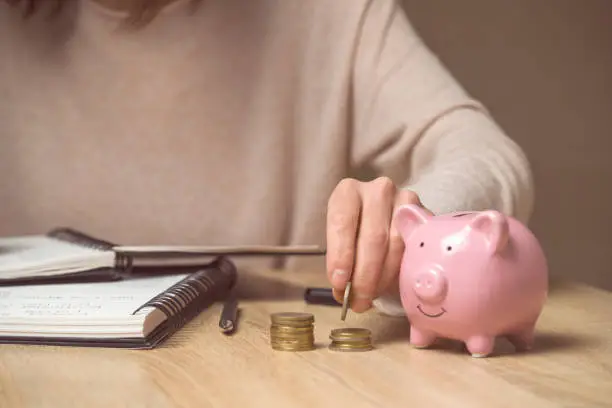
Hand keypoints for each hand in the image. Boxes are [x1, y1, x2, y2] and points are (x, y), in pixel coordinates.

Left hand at [326, 177, 429, 312]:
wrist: (385, 220)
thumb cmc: (356, 234)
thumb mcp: (342, 242)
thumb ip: (341, 263)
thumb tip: (343, 293)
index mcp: (348, 192)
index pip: (343, 222)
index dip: (341, 255)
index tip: (340, 283)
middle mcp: (377, 191)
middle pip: (373, 237)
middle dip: (364, 276)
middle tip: (358, 301)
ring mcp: (405, 200)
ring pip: (396, 244)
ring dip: (383, 277)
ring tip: (372, 297)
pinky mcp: (424, 215)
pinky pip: (415, 247)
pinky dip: (401, 270)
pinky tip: (392, 285)